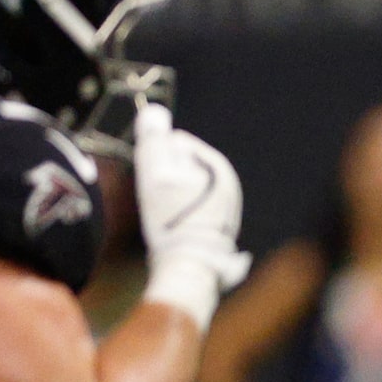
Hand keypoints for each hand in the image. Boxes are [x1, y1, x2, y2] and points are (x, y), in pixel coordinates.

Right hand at [134, 103, 247, 327]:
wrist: (190, 269)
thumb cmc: (172, 220)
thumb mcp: (156, 173)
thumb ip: (153, 140)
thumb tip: (153, 112)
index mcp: (218, 166)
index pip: (176, 142)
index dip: (156, 157)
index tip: (154, 180)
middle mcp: (228, 186)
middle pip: (181, 167)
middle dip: (166, 178)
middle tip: (158, 202)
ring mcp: (225, 209)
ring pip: (185, 190)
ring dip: (171, 199)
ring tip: (165, 217)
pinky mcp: (218, 231)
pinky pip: (190, 212)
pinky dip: (179, 217)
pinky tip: (173, 229)